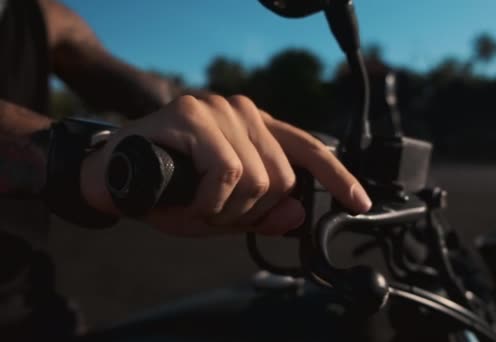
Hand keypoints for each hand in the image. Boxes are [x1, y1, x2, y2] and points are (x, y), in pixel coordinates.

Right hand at [81, 95, 371, 235]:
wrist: (113, 176)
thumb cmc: (170, 191)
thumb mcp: (224, 212)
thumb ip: (263, 214)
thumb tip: (296, 217)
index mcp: (256, 129)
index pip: (308, 149)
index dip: (337, 177)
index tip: (357, 202)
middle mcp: (244, 112)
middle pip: (284, 178)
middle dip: (253, 211)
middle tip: (216, 214)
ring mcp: (219, 109)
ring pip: (259, 178)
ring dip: (228, 210)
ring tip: (199, 206)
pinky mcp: (194, 115)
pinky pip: (228, 173)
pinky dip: (212, 202)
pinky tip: (191, 201)